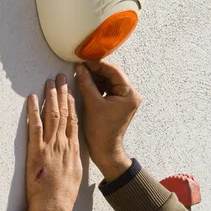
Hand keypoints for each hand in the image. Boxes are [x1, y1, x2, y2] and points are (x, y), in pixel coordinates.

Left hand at [24, 74, 82, 210]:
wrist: (54, 206)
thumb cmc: (63, 194)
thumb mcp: (74, 174)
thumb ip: (72, 159)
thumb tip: (71, 152)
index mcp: (73, 149)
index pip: (74, 120)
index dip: (72, 103)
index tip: (71, 90)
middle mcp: (64, 143)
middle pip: (64, 112)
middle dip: (63, 93)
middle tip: (61, 77)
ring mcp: (51, 146)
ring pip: (52, 115)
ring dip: (50, 97)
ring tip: (49, 82)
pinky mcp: (37, 150)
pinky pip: (35, 126)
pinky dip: (34, 111)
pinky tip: (32, 99)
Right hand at [75, 61, 140, 180]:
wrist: (105, 149)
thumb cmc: (101, 131)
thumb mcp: (92, 104)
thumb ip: (87, 83)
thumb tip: (80, 68)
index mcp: (129, 94)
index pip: (114, 72)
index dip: (98, 65)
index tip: (85, 61)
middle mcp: (131, 95)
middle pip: (113, 76)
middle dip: (96, 72)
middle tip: (81, 68)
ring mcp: (125, 100)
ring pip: (109, 82)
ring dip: (96, 78)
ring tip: (82, 76)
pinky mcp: (119, 104)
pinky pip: (108, 89)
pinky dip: (98, 86)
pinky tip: (87, 84)